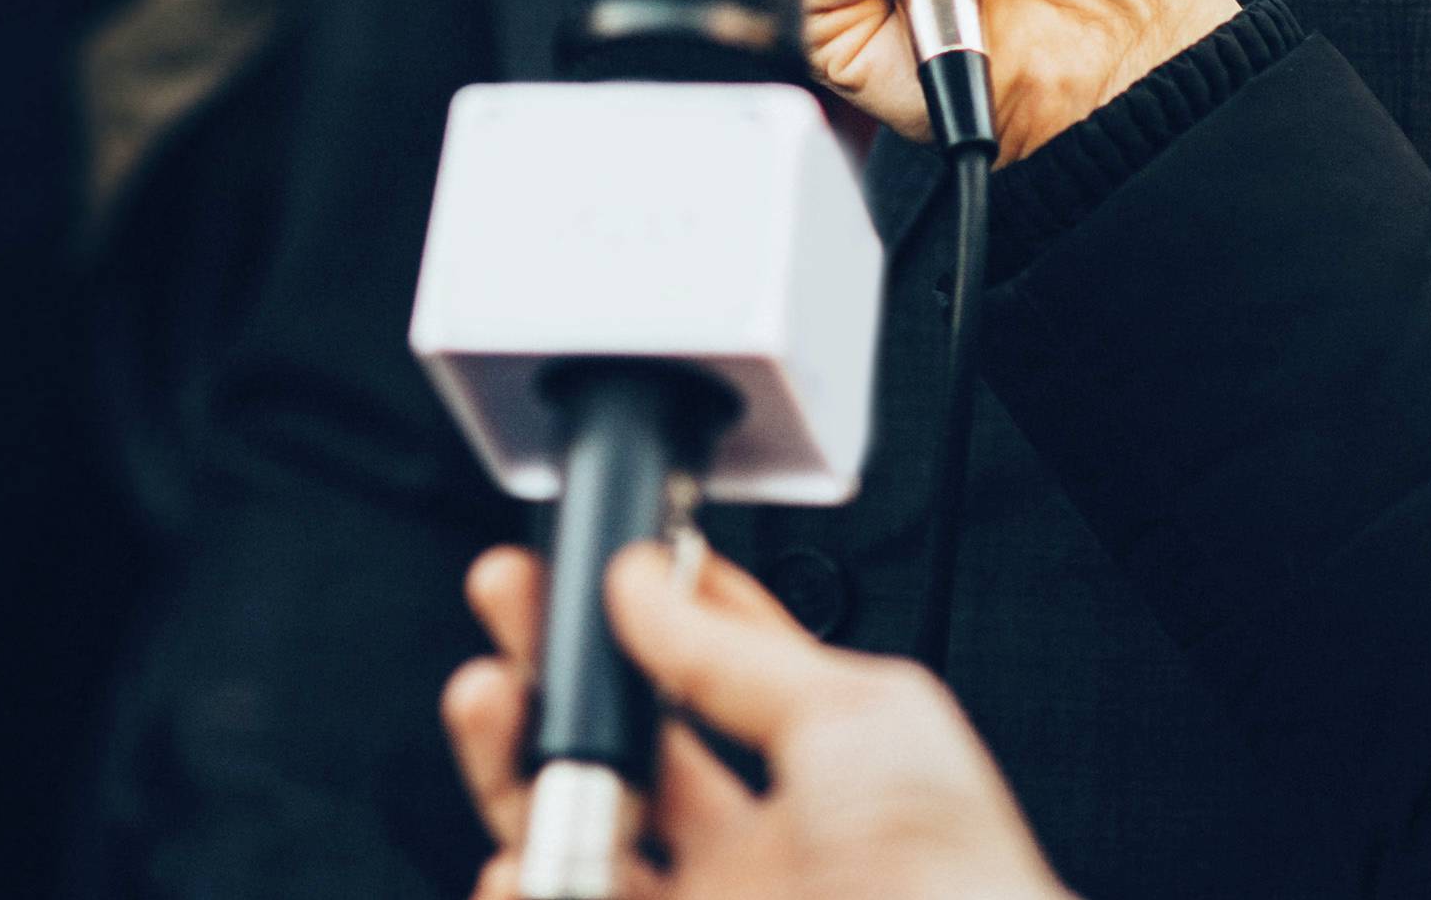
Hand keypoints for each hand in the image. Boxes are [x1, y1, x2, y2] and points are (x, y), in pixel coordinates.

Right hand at [443, 543, 1067, 899]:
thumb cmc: (943, 875)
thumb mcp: (855, 715)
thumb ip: (734, 649)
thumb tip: (644, 584)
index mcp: (815, 781)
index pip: (705, 678)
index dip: (645, 613)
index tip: (593, 563)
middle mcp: (752, 852)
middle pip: (620, 750)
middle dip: (552, 670)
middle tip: (509, 602)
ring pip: (570, 831)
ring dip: (510, 759)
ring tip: (487, 700)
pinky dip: (514, 886)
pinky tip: (514, 858)